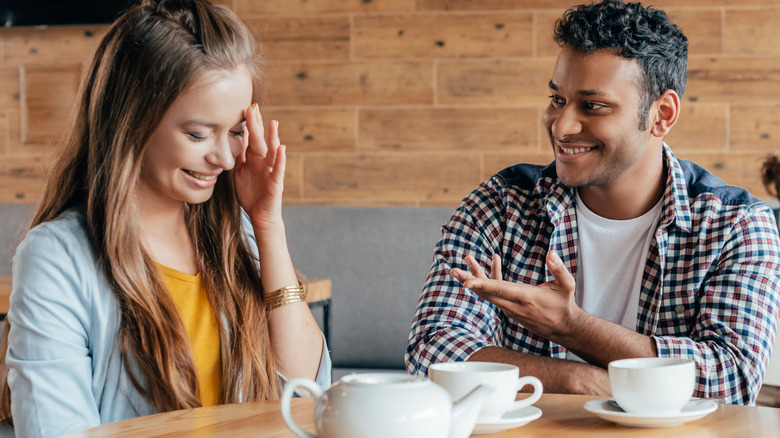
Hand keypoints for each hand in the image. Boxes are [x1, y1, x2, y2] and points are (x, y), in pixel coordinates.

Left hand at [233, 103, 285, 228]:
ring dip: (273, 137)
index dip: (249, 124)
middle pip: (260, 140)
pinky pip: (279, 169)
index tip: (246, 108)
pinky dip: (281, 159)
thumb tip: (234, 141)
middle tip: (253, 107)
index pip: (251, 138)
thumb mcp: (240, 173)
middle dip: (256, 124)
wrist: (260, 215)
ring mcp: (271, 171)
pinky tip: (282, 148)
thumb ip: (239, 157)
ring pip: (272, 151)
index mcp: (254, 159)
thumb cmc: (251, 195)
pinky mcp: (276, 182)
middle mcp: (264, 162)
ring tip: (273, 123)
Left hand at [450, 251, 584, 340]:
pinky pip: (495, 294)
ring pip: (488, 294)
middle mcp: (514, 305)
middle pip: (486, 293)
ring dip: (475, 278)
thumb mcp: (567, 285)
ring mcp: (510, 309)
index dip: (482, 285)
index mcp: (526, 298)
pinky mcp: (509, 309)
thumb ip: (559, 269)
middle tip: (453, 270)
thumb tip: (551, 253)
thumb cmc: (564, 304)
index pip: (500, 290)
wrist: (563, 328)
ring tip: (466, 261)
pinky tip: (495, 262)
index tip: (466, 282)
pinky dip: (490, 279)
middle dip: (468, 280)